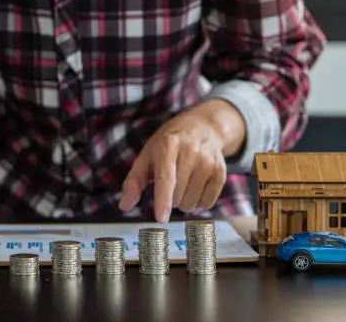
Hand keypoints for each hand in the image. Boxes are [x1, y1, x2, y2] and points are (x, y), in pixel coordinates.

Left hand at [119, 99, 245, 222]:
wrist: (202, 127)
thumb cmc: (168, 145)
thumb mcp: (147, 155)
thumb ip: (134, 181)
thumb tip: (124, 205)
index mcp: (168, 145)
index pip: (165, 178)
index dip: (162, 199)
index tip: (161, 218)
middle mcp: (191, 152)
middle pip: (177, 196)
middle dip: (169, 198)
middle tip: (170, 182)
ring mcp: (209, 162)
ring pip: (191, 203)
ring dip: (183, 201)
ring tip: (182, 183)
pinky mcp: (221, 172)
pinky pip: (207, 204)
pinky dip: (198, 202)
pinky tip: (195, 186)